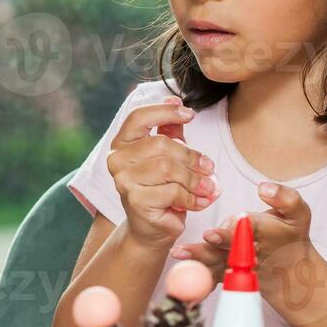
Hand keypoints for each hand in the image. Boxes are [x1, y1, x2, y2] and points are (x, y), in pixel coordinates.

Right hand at [107, 95, 218, 251]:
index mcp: (121, 143)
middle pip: (161, 145)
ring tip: (209, 187)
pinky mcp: (136, 201)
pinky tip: (201, 202)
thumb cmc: (160, 189)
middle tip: (210, 167)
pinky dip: (193, 197)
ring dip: (196, 179)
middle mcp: (116, 160)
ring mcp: (123, 181)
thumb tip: (174, 97)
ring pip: (169, 168)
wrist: (151, 230)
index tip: (190, 113)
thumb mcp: (166, 157)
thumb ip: (168, 130)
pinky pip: (173, 191)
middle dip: (192, 156)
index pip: (139, 118)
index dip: (165, 111)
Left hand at [170, 181, 314, 287]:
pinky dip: (197, 283)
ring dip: (196, 260)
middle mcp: (248, 251)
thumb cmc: (289, 234)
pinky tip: (180, 286)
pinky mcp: (226, 273)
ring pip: (215, 263)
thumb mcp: (298, 214)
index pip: (248, 230)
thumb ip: (285, 198)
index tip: (212, 232)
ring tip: (178, 254)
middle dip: (208, 247)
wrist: (290, 270)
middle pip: (227, 249)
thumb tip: (264, 188)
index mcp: (264, 234)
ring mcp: (236, 265)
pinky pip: (211, 278)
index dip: (231, 231)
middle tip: (191, 245)